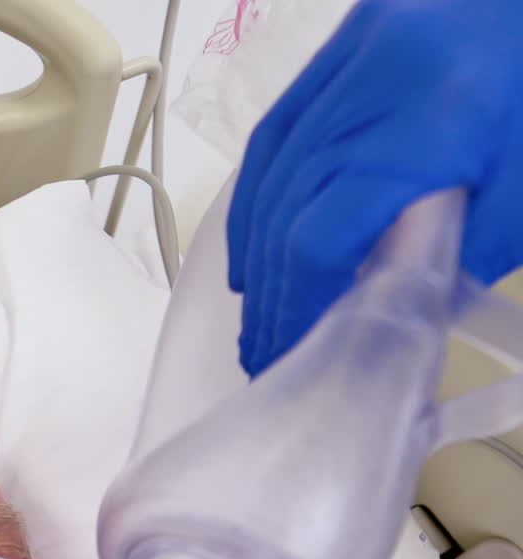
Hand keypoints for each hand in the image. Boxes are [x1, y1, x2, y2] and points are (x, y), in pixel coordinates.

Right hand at [228, 0, 522, 375]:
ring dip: (258, 258)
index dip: (299, 305)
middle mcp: (374, 83)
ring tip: (262, 314)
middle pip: (286, 215)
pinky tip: (255, 250)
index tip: (296, 350)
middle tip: (269, 352)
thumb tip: (398, 311)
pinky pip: (275, 135)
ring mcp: (352, 57)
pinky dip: (257, 201)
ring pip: (272, 179)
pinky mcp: (346, 45)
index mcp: (428, 122)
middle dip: (274, 295)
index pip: (320, 237)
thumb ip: (464, 251)